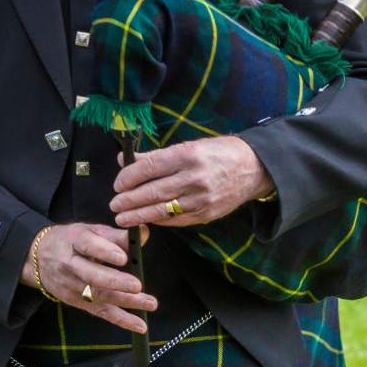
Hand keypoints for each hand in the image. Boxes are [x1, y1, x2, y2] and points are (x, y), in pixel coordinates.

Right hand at [21, 223, 157, 334]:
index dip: (104, 251)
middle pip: (91, 275)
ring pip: (99, 296)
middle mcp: (69, 265)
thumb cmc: (72, 241)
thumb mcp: (90, 231)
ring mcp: (72, 286)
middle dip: (115, 281)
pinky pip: (101, 312)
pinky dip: (121, 320)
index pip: (87, 245)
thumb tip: (143, 233)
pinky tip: (140, 326)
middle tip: (137, 285)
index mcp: (73, 241)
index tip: (123, 257)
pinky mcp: (77, 302)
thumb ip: (116, 235)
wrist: (38, 257)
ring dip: (126, 301)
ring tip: (150, 303)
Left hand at [110, 136, 273, 228]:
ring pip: (162, 209)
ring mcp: (201, 198)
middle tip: (114, 205)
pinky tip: (147, 220)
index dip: (128, 178)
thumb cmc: (218, 154)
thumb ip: (156, 156)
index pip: (148, 168)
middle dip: (129, 200)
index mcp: (187, 155)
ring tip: (123, 218)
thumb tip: (125, 160)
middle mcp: (194, 178)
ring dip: (139, 215)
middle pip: (152, 192)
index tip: (117, 184)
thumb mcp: (188, 146)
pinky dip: (159, 220)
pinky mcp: (207, 213)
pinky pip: (177, 219)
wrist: (252, 169)